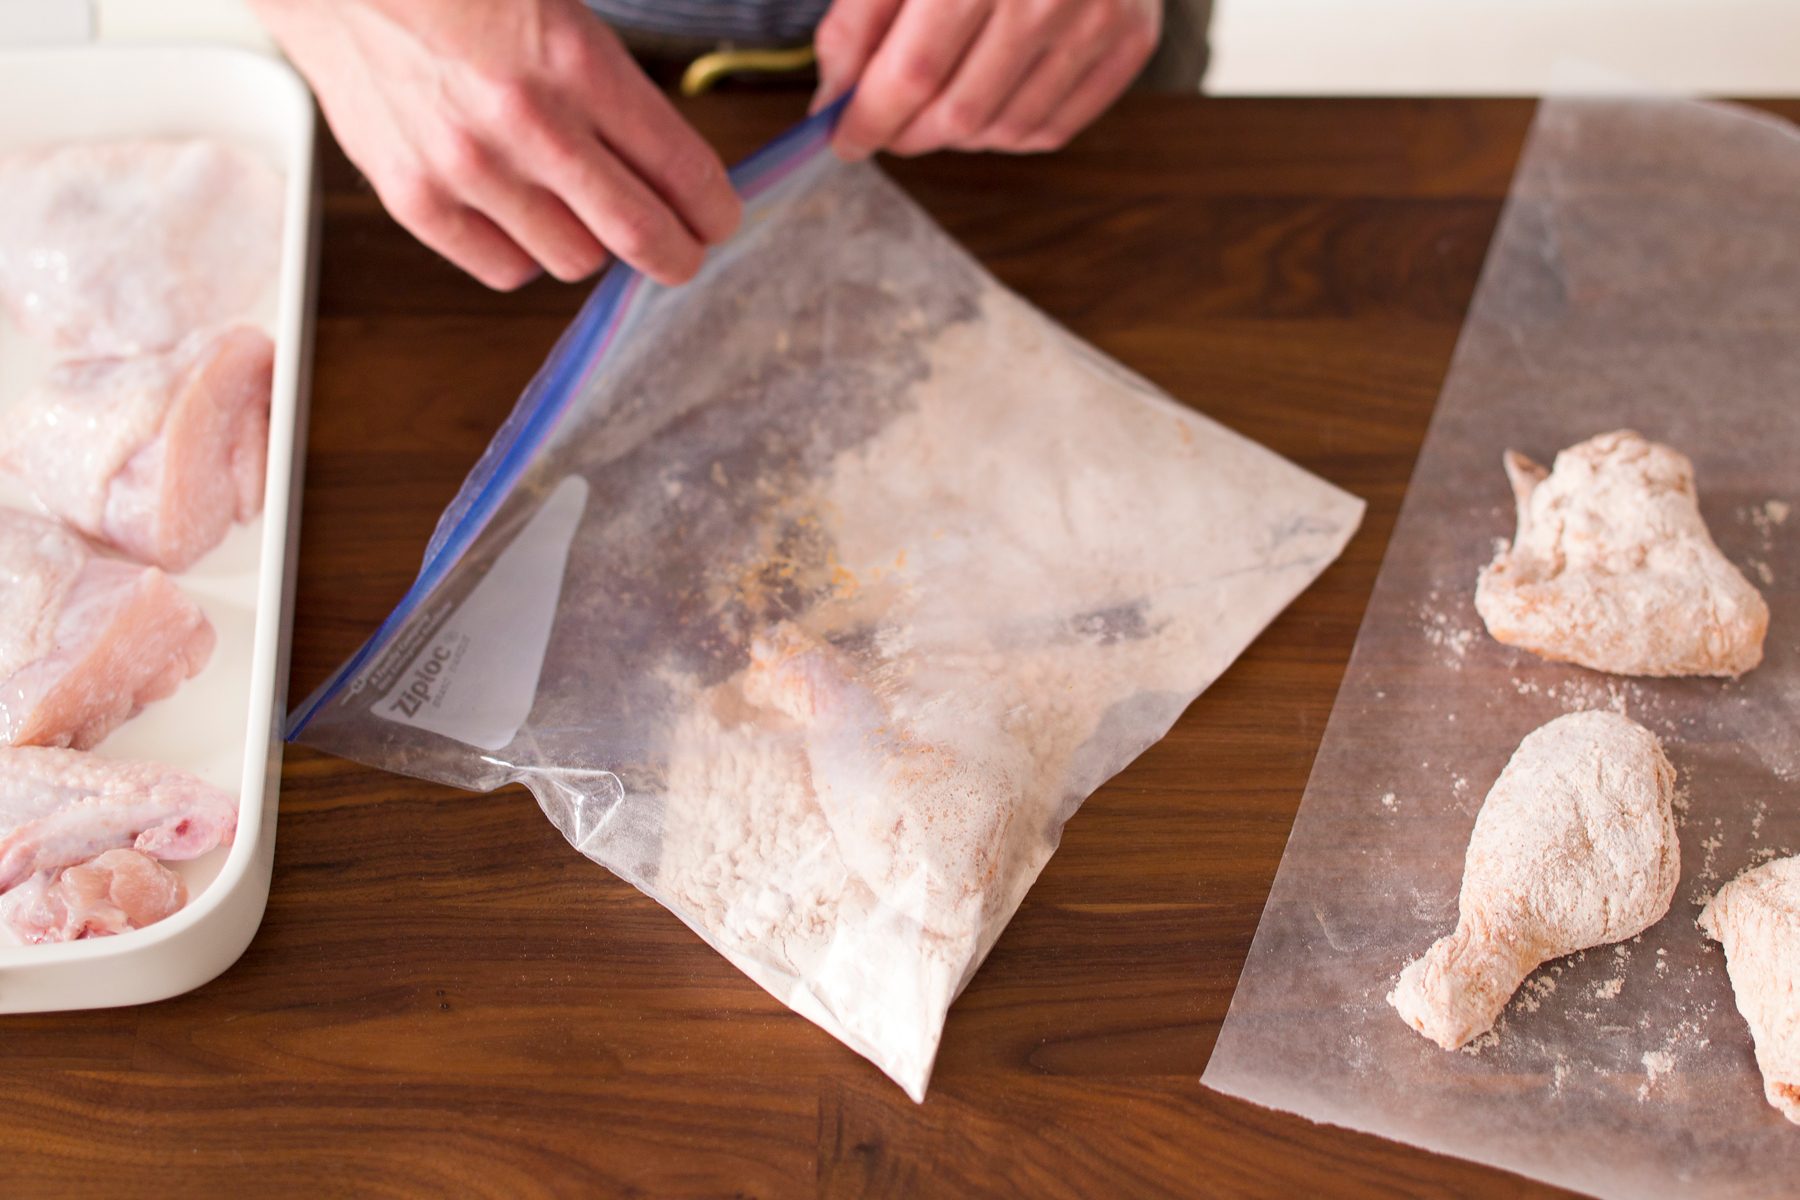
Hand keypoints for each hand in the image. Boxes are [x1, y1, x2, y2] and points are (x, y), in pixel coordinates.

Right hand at [251, 0, 740, 288]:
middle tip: (682, 251)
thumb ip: (615, 87)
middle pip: (641, 236)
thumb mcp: (558, 7)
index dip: (713, 208)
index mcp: (577, 62)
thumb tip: (672, 169)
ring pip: (576, 261)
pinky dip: (525, 253)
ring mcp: (467, 169)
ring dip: (591, 244)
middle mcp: (527, 124)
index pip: (683, 170)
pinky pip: (505, 269)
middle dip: (677, 253)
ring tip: (578, 209)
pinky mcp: (415, 199)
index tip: (716, 218)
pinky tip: (520, 215)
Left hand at [813, 0, 1159, 159]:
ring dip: (951, 136)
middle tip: (882, 125)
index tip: (842, 136)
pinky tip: (983, 104)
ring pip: (1002, 130)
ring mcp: (1095, 19)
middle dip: (904, 133)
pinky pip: (1051, 128)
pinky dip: (1004, 132)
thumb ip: (861, 13)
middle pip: (956, 113)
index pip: (911, 73)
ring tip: (931, 108)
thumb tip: (837, 93)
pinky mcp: (1131, 38)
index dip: (867, 118)